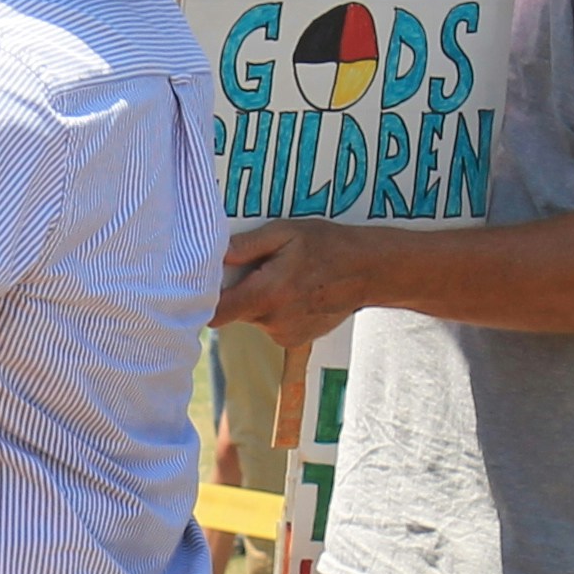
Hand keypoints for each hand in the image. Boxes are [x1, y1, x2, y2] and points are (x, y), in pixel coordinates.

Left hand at [214, 221, 393, 345]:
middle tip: (258, 268)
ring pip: (252, 318)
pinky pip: (269, 325)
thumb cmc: (327, 246)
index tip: (206, 285)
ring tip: (283, 278)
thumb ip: (246, 246)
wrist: (369, 272)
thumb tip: (213, 256)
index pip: (216, 313)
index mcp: (267, 294)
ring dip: (258, 300)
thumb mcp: (286, 233)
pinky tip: (294, 293)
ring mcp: (284, 334)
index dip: (204, 300)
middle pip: (233, 312)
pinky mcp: (294, 340)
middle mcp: (273, 322)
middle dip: (238, 291)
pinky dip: (274, 310)